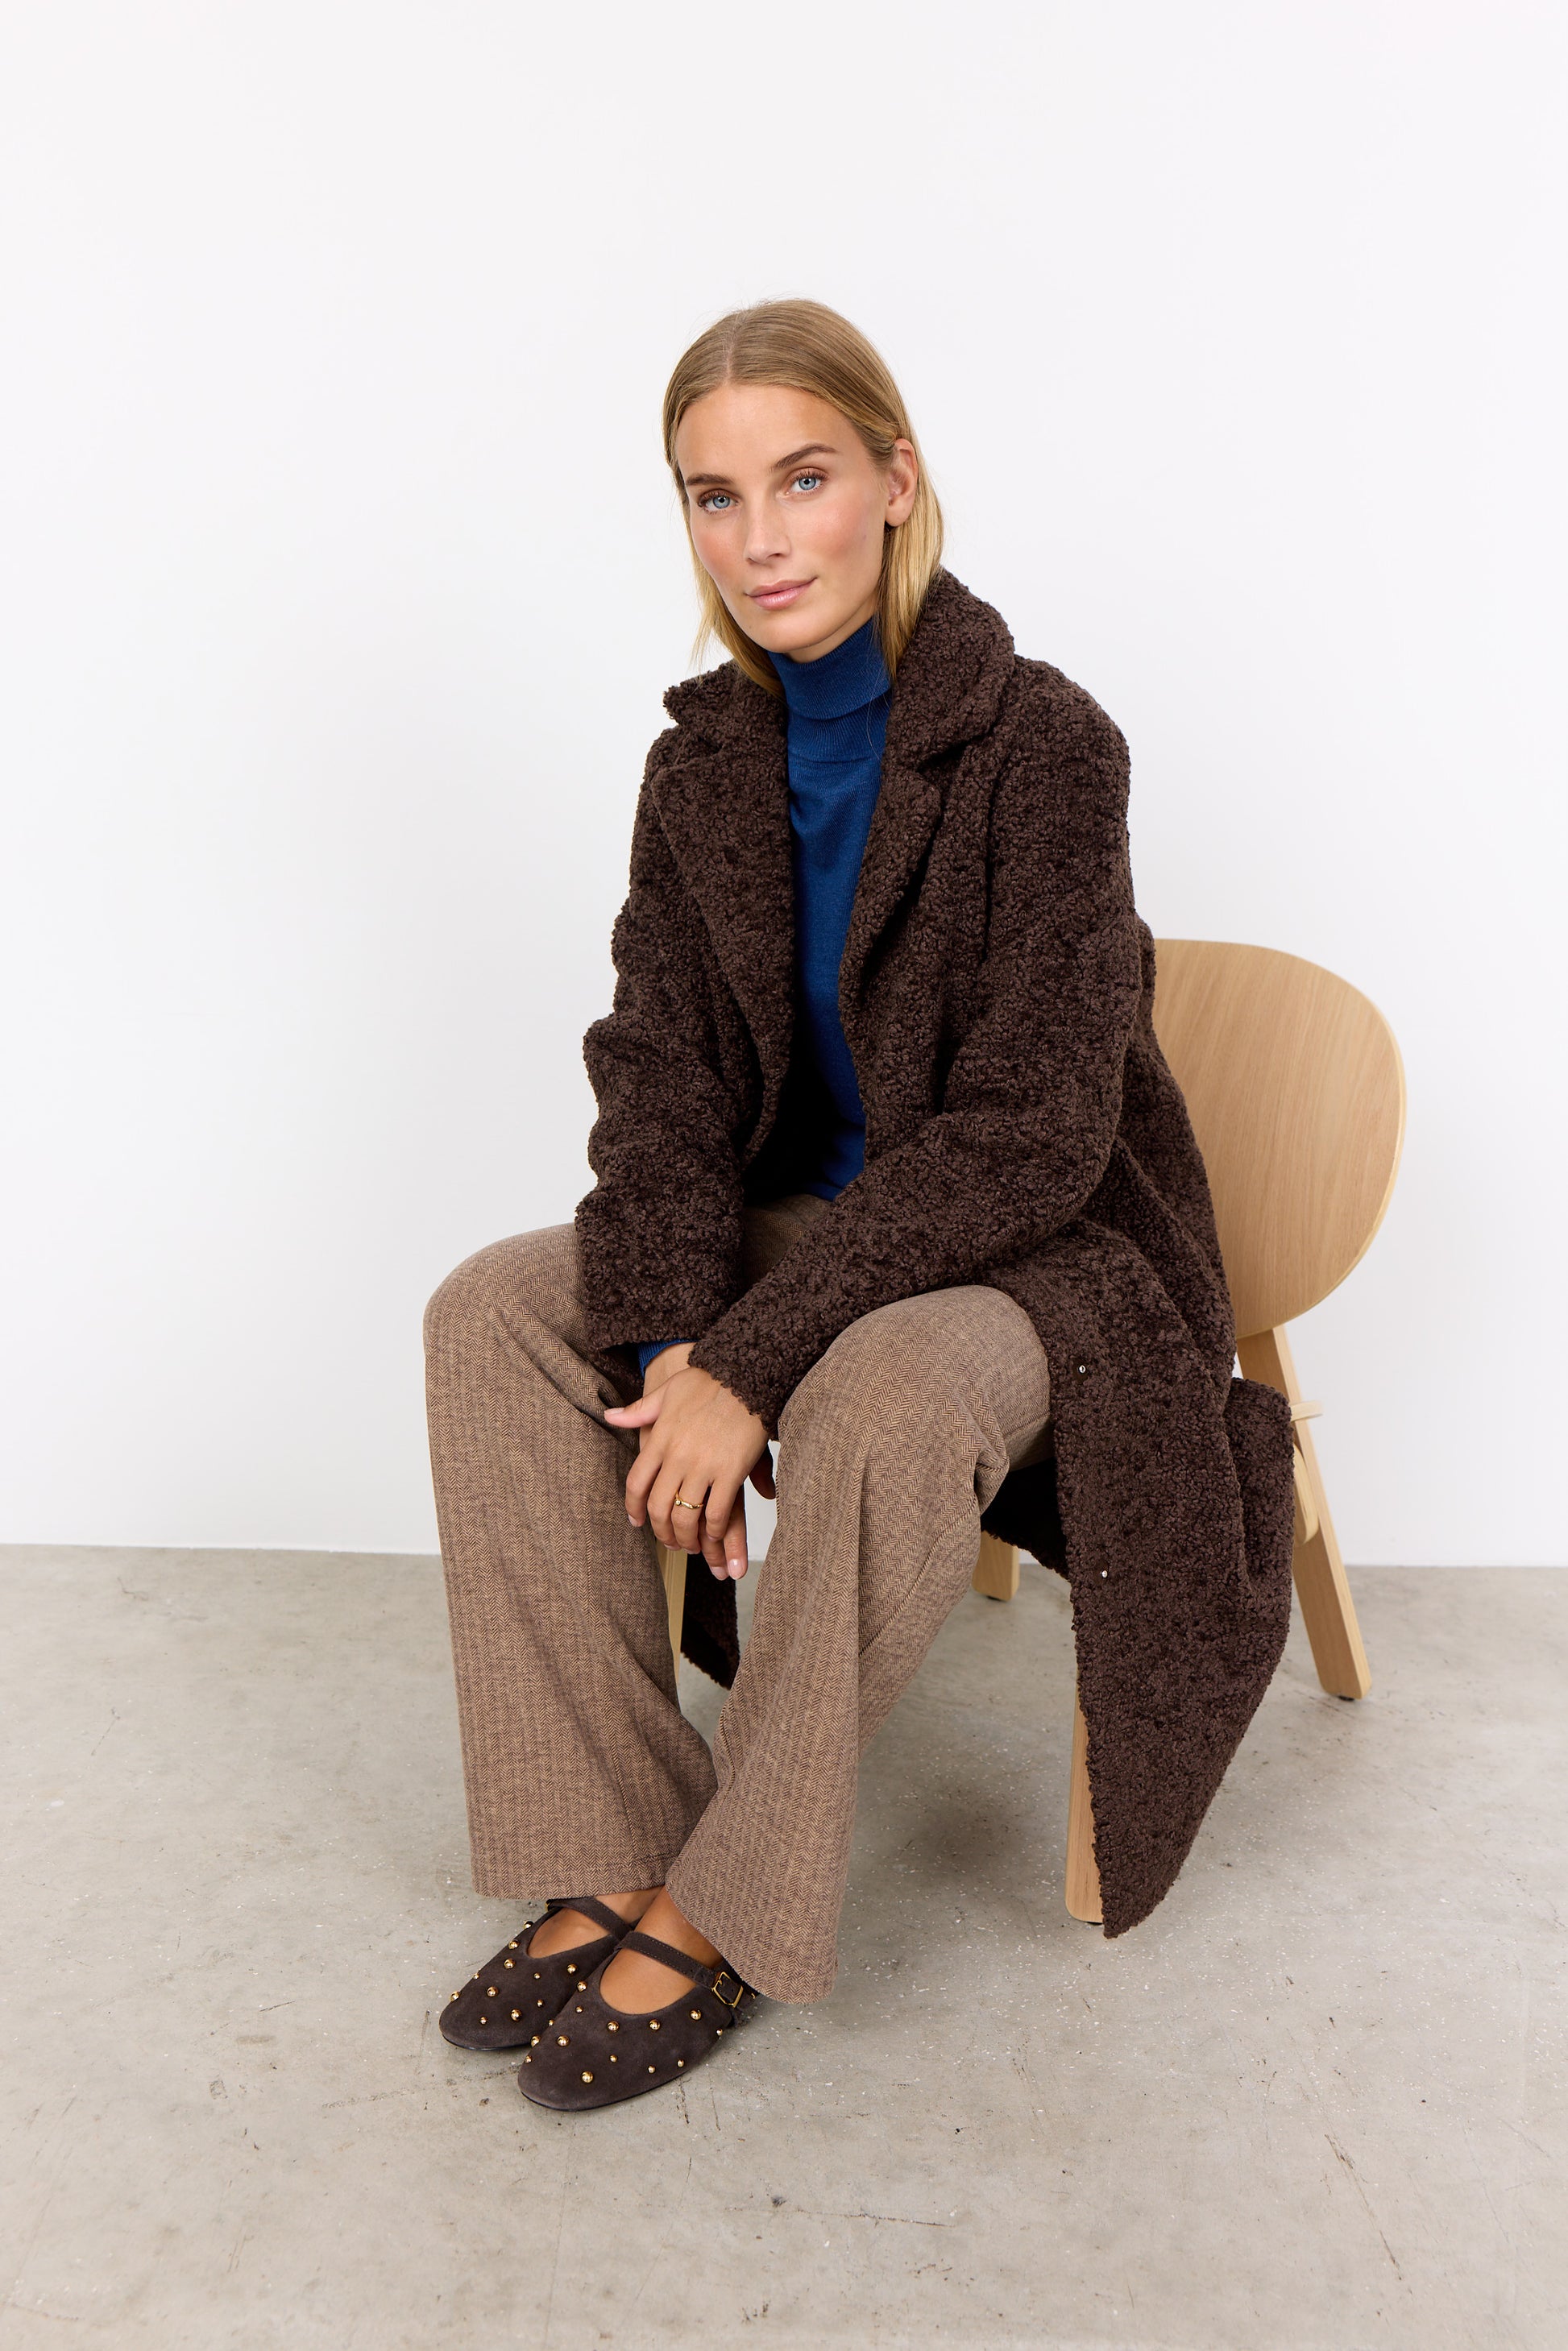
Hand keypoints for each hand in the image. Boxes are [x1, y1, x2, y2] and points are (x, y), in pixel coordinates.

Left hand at [607, 1351, 772, 1580]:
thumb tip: (609, 1417)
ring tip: (690, 1545)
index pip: (636, 1483)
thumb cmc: (708, 1382)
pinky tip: (714, 1533)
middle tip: (667, 1542)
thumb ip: (638, 1411)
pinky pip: (717, 1512)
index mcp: (659, 1439)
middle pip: (658, 1506)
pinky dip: (714, 1529)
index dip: (634, 1508)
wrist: (745, 1375)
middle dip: (661, 1530)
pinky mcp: (731, 1472)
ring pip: (685, 1515)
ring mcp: (704, 1466)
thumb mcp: (666, 1393)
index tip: (636, 1522)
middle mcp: (677, 1456)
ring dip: (686, 1537)